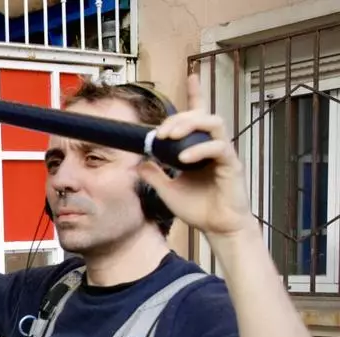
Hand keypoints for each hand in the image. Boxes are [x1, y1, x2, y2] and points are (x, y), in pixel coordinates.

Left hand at [137, 72, 254, 239]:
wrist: (217, 227)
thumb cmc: (198, 208)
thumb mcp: (167, 189)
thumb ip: (154, 174)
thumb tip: (139, 161)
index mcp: (198, 148)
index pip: (198, 115)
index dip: (196, 94)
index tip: (191, 75)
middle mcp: (212, 146)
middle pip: (201, 115)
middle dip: (179, 117)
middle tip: (160, 131)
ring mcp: (223, 154)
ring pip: (213, 123)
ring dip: (189, 125)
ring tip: (170, 137)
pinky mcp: (231, 165)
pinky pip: (218, 148)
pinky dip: (199, 149)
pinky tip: (183, 159)